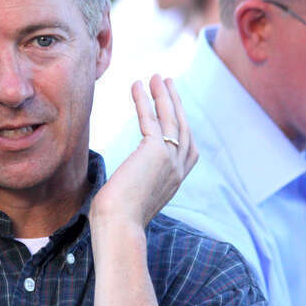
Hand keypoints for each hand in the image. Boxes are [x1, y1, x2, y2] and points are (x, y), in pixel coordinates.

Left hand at [89, 74, 197, 228]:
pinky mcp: (156, 152)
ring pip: (171, 119)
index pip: (187, 148)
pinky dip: (145, 100)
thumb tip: (119, 189)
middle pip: (182, 127)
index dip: (182, 125)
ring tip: (156, 77)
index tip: (174, 109)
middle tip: (167, 83)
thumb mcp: (132, 200)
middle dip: (175, 103)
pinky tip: (137, 85)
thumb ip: (134, 187)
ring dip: (163, 95)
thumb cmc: (117, 222)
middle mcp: (178, 170)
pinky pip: (152, 119)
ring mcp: (170, 160)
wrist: (119, 229)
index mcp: (175, 181)